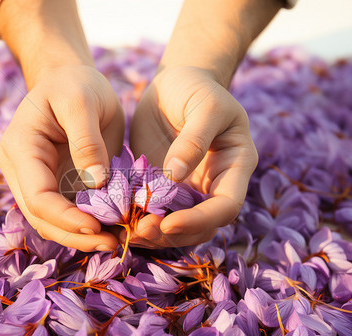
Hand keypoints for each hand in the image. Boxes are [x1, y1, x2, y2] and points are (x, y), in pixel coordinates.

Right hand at [0, 65, 123, 251]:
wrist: (69, 78)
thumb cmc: (75, 83)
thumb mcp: (82, 101)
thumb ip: (87, 142)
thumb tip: (97, 185)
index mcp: (20, 147)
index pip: (37, 196)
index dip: (66, 218)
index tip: (100, 228)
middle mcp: (20, 170)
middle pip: (41, 217)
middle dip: (75, 236)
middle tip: (113, 245)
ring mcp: (34, 180)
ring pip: (51, 221)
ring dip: (80, 236)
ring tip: (115, 241)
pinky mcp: (53, 184)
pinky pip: (65, 212)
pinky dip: (85, 224)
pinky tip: (111, 229)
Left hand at [127, 66, 257, 247]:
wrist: (175, 84)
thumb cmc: (197, 88)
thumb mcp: (205, 106)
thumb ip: (194, 140)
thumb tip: (175, 177)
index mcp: (235, 167)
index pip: (226, 206)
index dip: (200, 220)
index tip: (169, 223)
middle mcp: (215, 186)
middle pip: (201, 227)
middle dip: (172, 234)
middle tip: (139, 230)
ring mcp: (188, 191)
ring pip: (177, 227)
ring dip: (153, 235)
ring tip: (126, 231)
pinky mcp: (162, 189)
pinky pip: (153, 213)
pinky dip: (137, 222)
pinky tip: (116, 222)